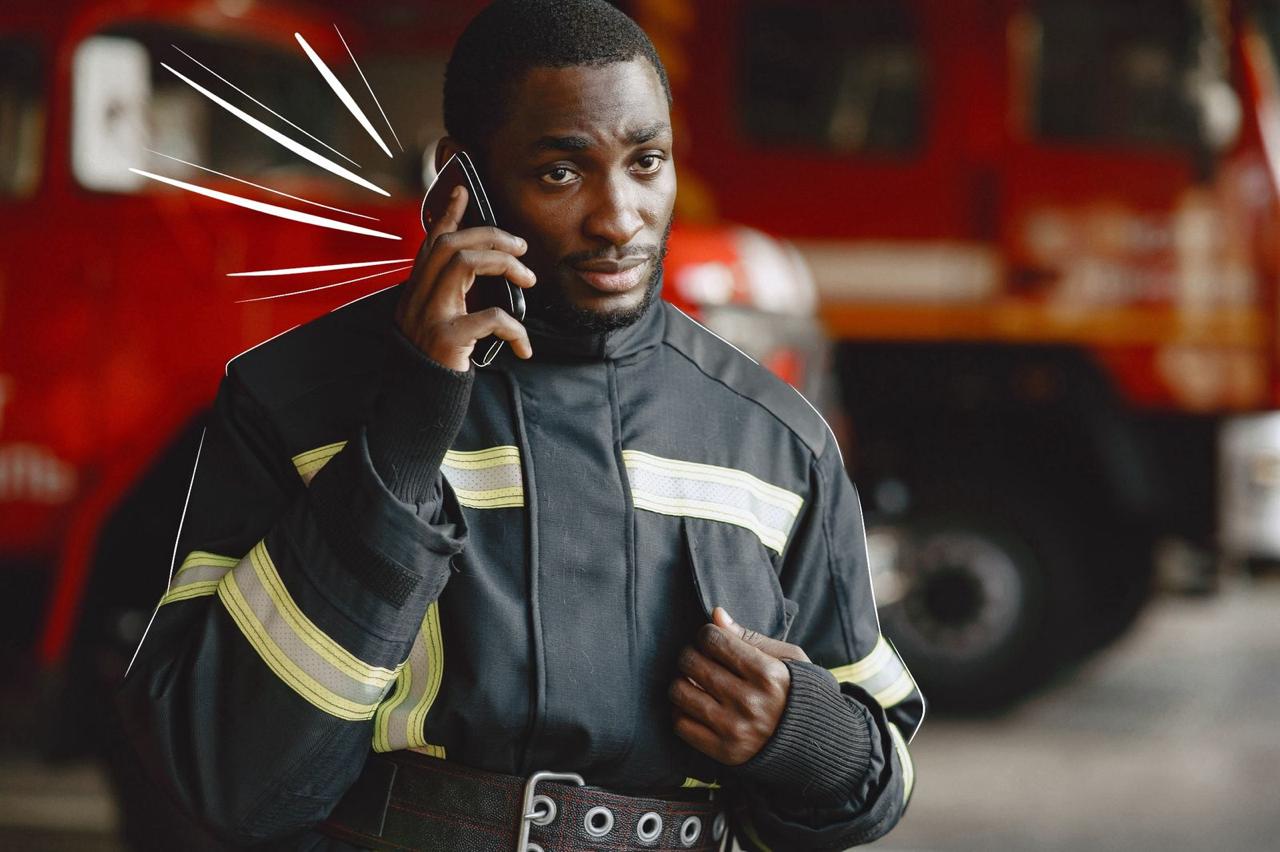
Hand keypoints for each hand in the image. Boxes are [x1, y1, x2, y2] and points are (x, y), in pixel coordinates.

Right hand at [394, 185, 537, 370]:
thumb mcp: (438, 325)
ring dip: (503, 265)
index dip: (447, 214)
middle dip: (490, 236)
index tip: (463, 192)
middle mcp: (418, 298)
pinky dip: (514, 327)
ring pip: (463, 264)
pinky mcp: (446, 339)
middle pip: (450, 244)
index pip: (431, 243)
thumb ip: (451, 300)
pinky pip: (488, 317)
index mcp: (417, 292)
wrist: (417, 406)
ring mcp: (429, 316)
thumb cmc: (436, 365)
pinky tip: (523, 345)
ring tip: (528, 281)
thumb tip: (483, 278)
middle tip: (521, 248)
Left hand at [670, 607, 810, 765]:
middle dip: (690, 654)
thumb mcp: (788, 659)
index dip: (706, 634)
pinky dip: (681, 710)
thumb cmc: (797, 692)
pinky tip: (694, 704)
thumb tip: (716, 614)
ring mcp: (735, 729)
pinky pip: (681, 724)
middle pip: (692, 663)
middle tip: (698, 657)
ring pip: (680, 692)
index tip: (711, 639)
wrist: (814, 743)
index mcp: (768, 674)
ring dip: (681, 681)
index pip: (714, 640)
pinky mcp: (723, 751)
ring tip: (693, 681)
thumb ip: (750, 637)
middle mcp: (749, 702)